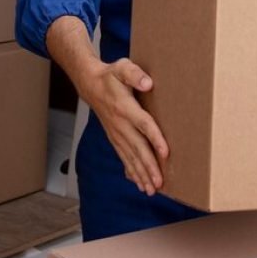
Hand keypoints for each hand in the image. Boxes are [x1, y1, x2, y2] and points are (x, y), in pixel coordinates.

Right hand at [45, 17, 168, 195]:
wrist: (90, 85)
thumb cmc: (111, 75)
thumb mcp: (122, 67)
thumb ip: (134, 74)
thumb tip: (148, 82)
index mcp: (125, 107)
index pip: (143, 124)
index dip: (155, 138)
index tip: (165, 152)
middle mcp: (120, 124)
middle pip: (137, 148)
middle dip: (148, 167)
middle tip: (158, 183)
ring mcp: (116, 133)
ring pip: (130, 157)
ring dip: (140, 174)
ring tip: (151, 190)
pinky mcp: (115, 138)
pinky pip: (123, 157)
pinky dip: (131, 171)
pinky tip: (138, 183)